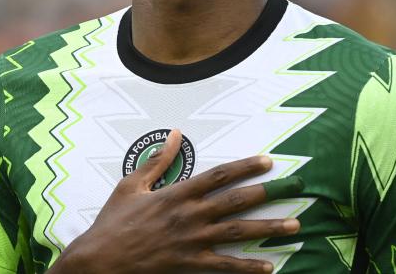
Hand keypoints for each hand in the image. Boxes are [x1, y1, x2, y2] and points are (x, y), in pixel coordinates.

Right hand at [52, 130, 302, 273]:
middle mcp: (189, 215)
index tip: (267, 161)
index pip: (219, 175)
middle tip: (295, 189)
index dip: (246, 167)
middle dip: (267, 194)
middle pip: (236, 201)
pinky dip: (248, 267)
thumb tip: (173, 134)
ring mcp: (192, 241)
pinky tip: (269, 267)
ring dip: (268, 228)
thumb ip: (157, 161)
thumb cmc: (113, 222)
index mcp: (177, 193)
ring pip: (238, 232)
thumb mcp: (131, 185)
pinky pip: (225, 265)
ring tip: (294, 226)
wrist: (100, 259)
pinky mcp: (189, 264)